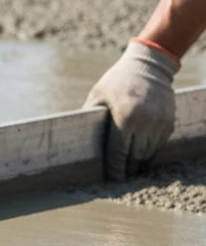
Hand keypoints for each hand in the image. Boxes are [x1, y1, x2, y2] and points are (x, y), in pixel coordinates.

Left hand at [83, 40, 178, 180]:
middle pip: (135, 157)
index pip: (119, 152)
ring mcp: (159, 123)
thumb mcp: (98, 95)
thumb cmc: (117, 81)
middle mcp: (145, 122)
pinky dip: (150, 151)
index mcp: (125, 118)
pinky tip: (140, 153)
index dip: (115, 169)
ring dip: (138, 162)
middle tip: (119, 178)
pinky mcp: (169, 122)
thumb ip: (89, 116)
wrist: (149, 65)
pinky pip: (159, 144)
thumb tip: (76, 136)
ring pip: (148, 153)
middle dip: (126, 169)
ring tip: (129, 169)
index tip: (111, 179)